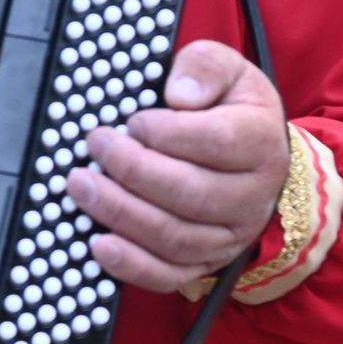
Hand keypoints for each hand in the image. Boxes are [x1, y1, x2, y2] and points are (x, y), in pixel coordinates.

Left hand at [63, 40, 289, 293]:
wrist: (255, 156)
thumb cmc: (230, 108)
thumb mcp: (228, 70)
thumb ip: (205, 68)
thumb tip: (179, 94)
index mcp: (260, 142)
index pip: (217, 143)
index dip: (169, 133)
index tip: (135, 120)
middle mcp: (251, 196)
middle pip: (191, 194)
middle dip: (133, 171)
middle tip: (95, 146)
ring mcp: (229, 236)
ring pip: (176, 237)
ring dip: (122, 214)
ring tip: (81, 187)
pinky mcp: (205, 262)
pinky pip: (169, 275)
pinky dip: (132, 266)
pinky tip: (100, 245)